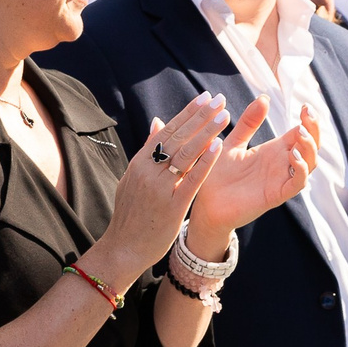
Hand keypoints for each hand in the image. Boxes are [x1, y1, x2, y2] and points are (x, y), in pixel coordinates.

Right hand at [100, 96, 234, 277]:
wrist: (123, 248)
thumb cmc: (131, 215)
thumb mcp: (132, 179)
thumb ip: (147, 151)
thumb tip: (157, 121)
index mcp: (139, 162)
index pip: (166, 130)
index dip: (187, 113)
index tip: (204, 98)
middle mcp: (148, 171)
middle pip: (178, 137)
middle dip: (200, 116)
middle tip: (219, 99)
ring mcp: (159, 188)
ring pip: (186, 154)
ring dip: (206, 132)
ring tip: (224, 116)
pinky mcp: (172, 206)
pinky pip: (191, 180)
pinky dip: (204, 162)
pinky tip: (218, 147)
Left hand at [186, 101, 319, 246]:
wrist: (204, 203)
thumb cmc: (217, 175)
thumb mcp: (233, 143)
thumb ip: (249, 123)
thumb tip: (265, 97)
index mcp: (273, 151)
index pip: (300, 133)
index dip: (307, 120)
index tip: (305, 105)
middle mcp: (281, 164)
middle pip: (311, 147)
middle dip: (314, 130)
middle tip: (307, 115)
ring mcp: (280, 180)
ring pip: (309, 164)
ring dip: (309, 147)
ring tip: (299, 133)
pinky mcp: (275, 195)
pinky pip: (296, 183)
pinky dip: (300, 170)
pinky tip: (293, 156)